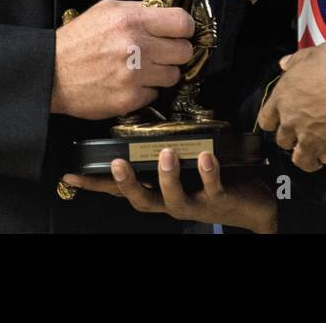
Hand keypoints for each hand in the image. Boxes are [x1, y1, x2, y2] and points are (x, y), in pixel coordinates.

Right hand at [51, 0, 193, 118]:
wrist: (51, 73)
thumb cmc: (77, 42)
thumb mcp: (106, 10)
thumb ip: (138, 10)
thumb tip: (165, 14)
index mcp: (132, 20)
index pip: (182, 22)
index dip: (184, 28)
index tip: (179, 32)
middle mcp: (136, 46)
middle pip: (184, 51)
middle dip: (175, 51)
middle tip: (162, 51)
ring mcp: (134, 75)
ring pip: (174, 75)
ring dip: (162, 72)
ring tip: (144, 68)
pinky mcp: (130, 99)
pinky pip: (156, 94)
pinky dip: (146, 90)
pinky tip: (130, 82)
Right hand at [62, 149, 277, 233]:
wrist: (254, 202)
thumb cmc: (212, 179)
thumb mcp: (181, 166)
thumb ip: (159, 151)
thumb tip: (138, 123)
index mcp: (157, 191)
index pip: (121, 189)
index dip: (96, 184)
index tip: (72, 174)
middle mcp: (170, 200)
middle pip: (140, 199)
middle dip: (127, 183)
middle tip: (117, 164)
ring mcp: (194, 202)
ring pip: (173, 196)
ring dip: (167, 175)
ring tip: (166, 153)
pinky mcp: (219, 200)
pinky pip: (211, 187)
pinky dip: (208, 171)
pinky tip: (205, 155)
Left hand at [258, 43, 325, 173]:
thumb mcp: (315, 53)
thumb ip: (297, 60)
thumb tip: (284, 65)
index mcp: (284, 99)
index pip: (267, 119)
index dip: (273, 121)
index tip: (281, 121)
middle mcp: (294, 123)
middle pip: (283, 142)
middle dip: (292, 140)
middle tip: (303, 135)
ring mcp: (314, 140)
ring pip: (303, 161)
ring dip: (310, 160)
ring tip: (319, 157)